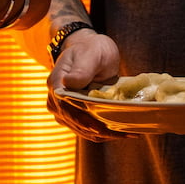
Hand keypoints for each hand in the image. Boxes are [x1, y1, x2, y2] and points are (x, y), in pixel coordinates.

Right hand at [46, 28, 132, 142]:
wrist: (90, 50)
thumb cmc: (91, 49)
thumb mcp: (91, 54)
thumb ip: (82, 69)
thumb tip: (68, 82)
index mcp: (56, 84)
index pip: (66, 108)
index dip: (82, 120)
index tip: (99, 128)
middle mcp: (56, 100)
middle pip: (75, 122)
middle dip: (99, 131)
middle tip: (124, 133)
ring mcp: (64, 110)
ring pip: (82, 130)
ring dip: (104, 134)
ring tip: (128, 134)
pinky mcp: (75, 116)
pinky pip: (88, 129)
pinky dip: (104, 132)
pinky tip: (122, 132)